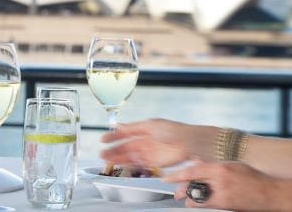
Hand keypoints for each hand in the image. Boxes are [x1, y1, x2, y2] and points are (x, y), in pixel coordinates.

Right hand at [100, 118, 216, 167]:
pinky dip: (129, 165)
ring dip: (118, 159)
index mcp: (143, 129)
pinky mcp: (154, 162)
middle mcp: (145, 141)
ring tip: (107, 161)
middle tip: (102, 154)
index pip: (125, 133)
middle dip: (113, 150)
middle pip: (125, 147)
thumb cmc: (172, 130)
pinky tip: (121, 165)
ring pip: (130, 156)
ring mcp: (149, 152)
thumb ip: (133, 127)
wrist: (188, 143)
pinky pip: (138, 164)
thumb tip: (119, 125)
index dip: (113, 137)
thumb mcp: (150, 125)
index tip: (103, 140)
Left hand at [164, 160, 278, 209]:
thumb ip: (214, 166)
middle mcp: (219, 181)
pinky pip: (206, 205)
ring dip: (191, 199)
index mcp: (220, 167)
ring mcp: (223, 195)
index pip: (192, 171)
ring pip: (197, 199)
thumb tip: (198, 165)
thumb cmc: (254, 178)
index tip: (166, 178)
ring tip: (188, 198)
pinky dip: (201, 204)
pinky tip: (200, 202)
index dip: (177, 175)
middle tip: (177, 193)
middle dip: (181, 190)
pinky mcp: (227, 206)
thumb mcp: (233, 165)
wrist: (272, 194)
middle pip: (191, 186)